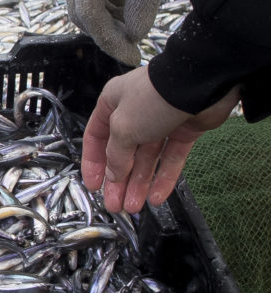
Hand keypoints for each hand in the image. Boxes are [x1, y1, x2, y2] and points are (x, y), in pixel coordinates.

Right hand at [64, 0, 183, 64]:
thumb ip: (142, 2)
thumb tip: (135, 35)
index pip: (90, 16)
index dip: (111, 40)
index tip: (133, 55)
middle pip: (82, 15)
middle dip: (107, 33)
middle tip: (136, 47)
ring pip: (85, 7)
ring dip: (107, 21)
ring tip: (135, 25)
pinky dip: (108, 7)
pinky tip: (129, 7)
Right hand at [81, 66, 238, 212]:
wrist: (199, 85)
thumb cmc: (150, 100)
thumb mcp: (122, 127)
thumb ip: (115, 155)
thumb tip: (113, 176)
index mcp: (112, 104)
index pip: (96, 137)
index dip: (94, 163)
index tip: (94, 187)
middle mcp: (134, 113)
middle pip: (123, 152)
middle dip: (119, 180)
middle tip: (115, 205)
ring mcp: (160, 123)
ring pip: (146, 159)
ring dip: (139, 183)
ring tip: (134, 207)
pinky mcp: (184, 131)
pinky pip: (171, 158)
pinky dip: (163, 178)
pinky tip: (156, 197)